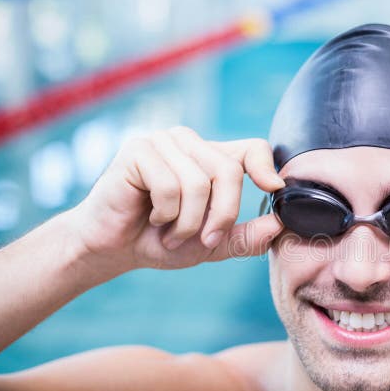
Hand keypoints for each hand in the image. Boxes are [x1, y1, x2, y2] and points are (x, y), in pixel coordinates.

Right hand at [69, 126, 284, 273]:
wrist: (111, 249)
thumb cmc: (160, 241)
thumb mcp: (212, 244)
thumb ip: (245, 237)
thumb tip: (278, 227)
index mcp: (211, 157)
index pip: (253, 148)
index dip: (266, 167)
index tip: (274, 190)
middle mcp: (189, 143)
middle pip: (229, 171)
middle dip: (223, 215)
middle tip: (204, 240)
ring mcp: (162, 142)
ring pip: (200, 182)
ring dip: (188, 222)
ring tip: (170, 232)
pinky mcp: (137, 150)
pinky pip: (170, 185)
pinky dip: (165, 214)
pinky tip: (150, 218)